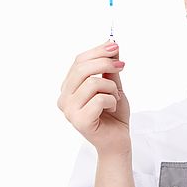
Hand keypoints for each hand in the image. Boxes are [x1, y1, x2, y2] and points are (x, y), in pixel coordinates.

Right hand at [57, 40, 130, 155]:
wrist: (118, 141)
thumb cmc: (114, 116)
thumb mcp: (113, 87)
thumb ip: (109, 69)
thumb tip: (111, 45)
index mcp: (68, 88)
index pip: (78, 62)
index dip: (97, 51)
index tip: (115, 46)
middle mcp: (64, 98)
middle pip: (82, 69)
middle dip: (105, 63)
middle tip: (122, 66)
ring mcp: (69, 111)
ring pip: (92, 83)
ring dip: (111, 88)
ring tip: (115, 99)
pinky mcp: (79, 121)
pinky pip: (99, 99)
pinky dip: (112, 101)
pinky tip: (112, 109)